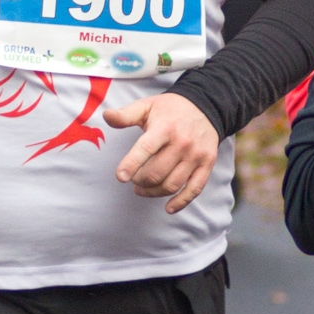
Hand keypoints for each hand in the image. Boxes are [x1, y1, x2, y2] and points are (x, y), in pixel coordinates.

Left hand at [105, 93, 219, 214]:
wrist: (206, 106)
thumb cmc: (170, 109)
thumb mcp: (147, 106)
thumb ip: (126, 114)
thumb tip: (106, 116)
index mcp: (165, 127)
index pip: (146, 149)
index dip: (131, 164)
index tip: (120, 177)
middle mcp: (182, 142)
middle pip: (157, 172)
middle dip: (139, 181)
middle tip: (133, 180)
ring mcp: (196, 155)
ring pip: (172, 184)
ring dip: (153, 192)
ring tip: (142, 189)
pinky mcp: (207, 164)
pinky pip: (194, 190)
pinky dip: (180, 202)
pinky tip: (168, 208)